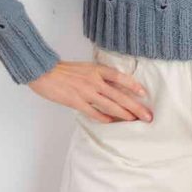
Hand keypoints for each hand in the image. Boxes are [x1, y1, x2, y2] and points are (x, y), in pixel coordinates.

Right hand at [27, 59, 153, 122]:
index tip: (144, 93)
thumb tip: (113, 85)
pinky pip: (93, 112)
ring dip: (124, 114)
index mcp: (97, 69)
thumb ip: (98, 75)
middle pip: (119, 95)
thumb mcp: (85, 67)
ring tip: (134, 121)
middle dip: (135, 106)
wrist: (44, 71)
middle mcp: (94, 80)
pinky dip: (104, 118)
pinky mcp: (76, 101)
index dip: (133, 85)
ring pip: (110, 105)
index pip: (120, 77)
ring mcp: (86, 92)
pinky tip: (112, 123)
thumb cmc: (64, 70)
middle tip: (147, 115)